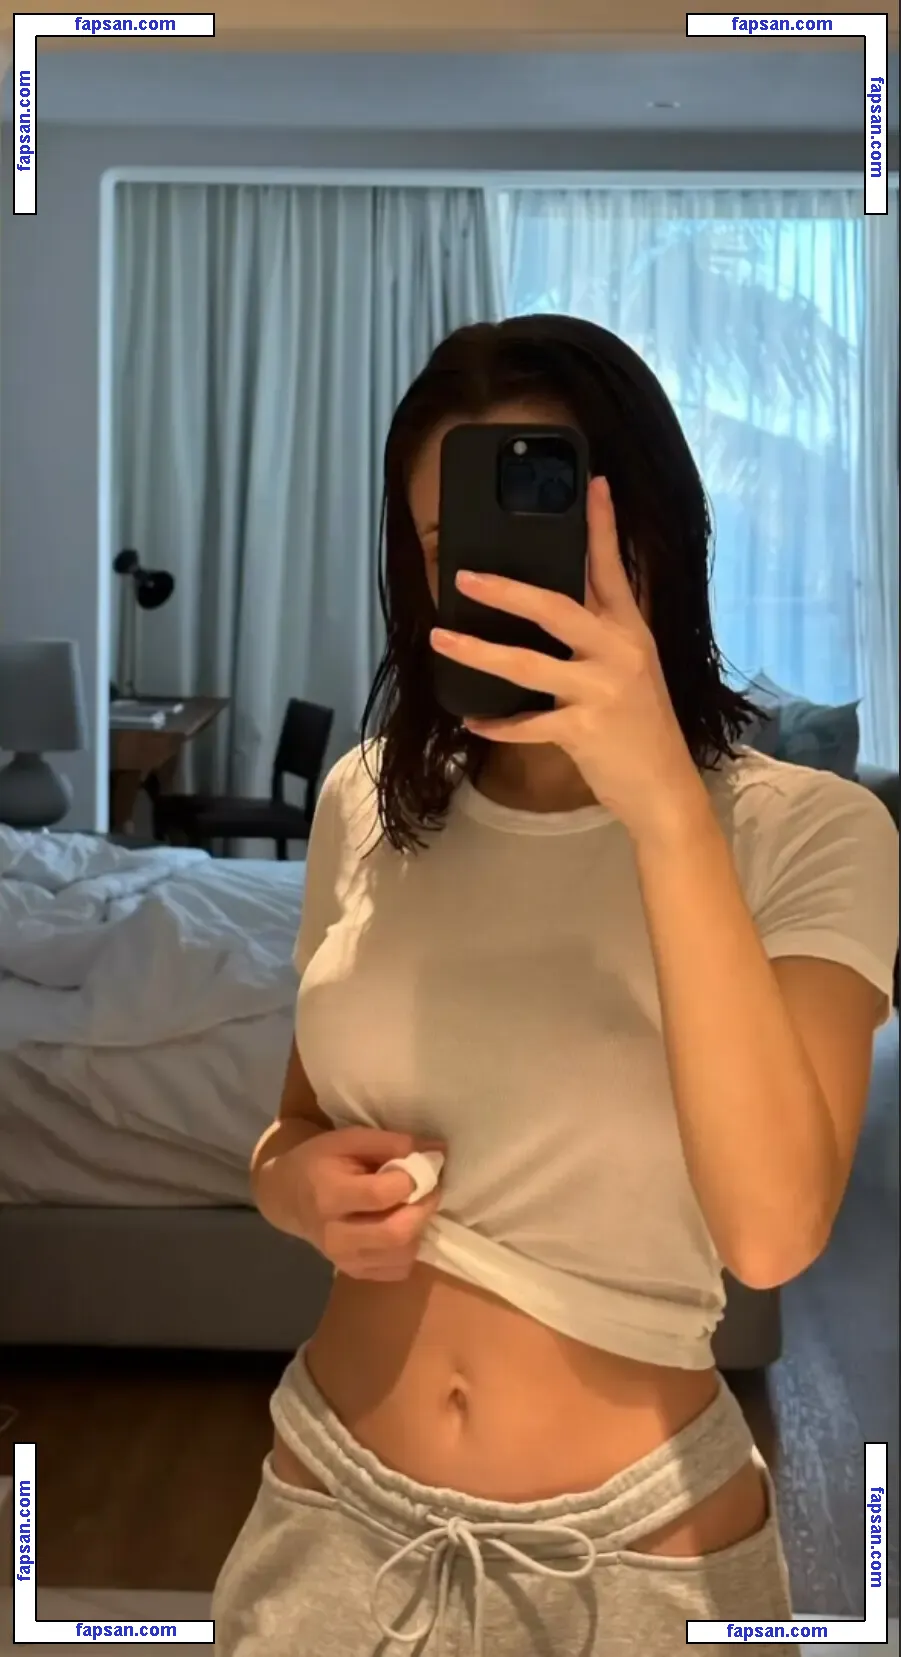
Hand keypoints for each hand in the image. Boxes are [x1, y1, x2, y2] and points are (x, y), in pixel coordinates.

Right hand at [295, 1125, 446, 1281]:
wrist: (289, 1198)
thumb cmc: (321, 1162)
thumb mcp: (349, 1139)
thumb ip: (391, 1143)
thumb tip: (438, 1152)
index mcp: (329, 1195)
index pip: (381, 1195)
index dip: (411, 1180)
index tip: (423, 1167)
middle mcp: (335, 1235)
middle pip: (396, 1233)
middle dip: (423, 1208)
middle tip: (429, 1190)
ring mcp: (344, 1260)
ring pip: (402, 1255)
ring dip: (419, 1228)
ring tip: (412, 1207)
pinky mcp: (354, 1272)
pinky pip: (398, 1270)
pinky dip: (409, 1248)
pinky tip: (399, 1226)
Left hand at [429, 476, 707, 842]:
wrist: (665, 789)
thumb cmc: (641, 729)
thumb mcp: (632, 672)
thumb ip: (598, 639)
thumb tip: (549, 610)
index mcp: (630, 632)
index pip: (613, 569)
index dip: (602, 526)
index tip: (593, 484)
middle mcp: (619, 653)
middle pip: (554, 607)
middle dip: (506, 589)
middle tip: (465, 576)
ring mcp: (602, 690)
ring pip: (526, 664)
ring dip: (477, 653)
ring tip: (441, 640)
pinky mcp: (585, 729)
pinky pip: (527, 723)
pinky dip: (497, 723)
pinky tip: (472, 719)